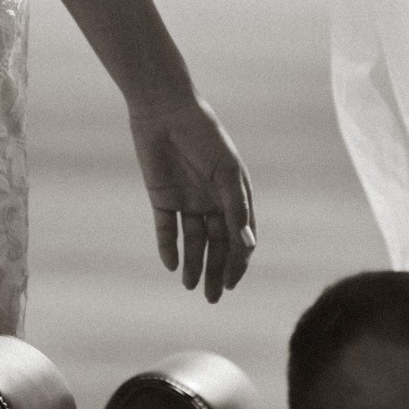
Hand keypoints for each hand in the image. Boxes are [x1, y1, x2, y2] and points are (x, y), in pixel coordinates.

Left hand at [129, 90, 256, 303]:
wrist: (165, 111)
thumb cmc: (204, 136)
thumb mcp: (226, 172)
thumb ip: (235, 207)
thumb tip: (246, 244)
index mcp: (235, 194)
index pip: (240, 236)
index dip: (238, 261)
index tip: (231, 282)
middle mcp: (213, 201)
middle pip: (217, 244)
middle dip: (216, 270)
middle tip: (212, 297)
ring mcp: (187, 200)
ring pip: (193, 240)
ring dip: (193, 264)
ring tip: (191, 287)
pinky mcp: (162, 198)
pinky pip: (167, 229)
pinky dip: (169, 247)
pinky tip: (172, 264)